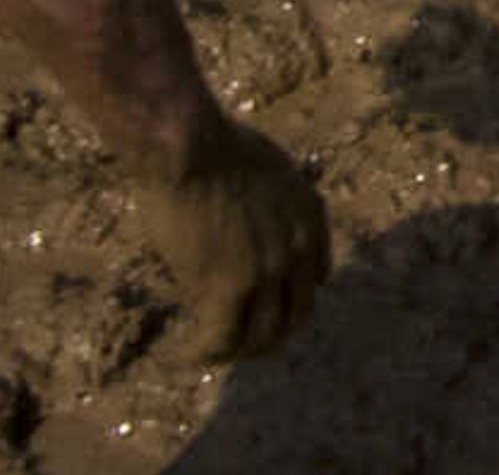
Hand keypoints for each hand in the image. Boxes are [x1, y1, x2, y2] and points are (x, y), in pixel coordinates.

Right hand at [124, 109, 329, 363]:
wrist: (190, 142)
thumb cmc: (210, 143)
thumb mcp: (262, 167)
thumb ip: (267, 202)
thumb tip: (245, 224)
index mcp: (311, 215)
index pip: (313, 279)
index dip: (286, 299)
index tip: (259, 307)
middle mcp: (300, 249)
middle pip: (294, 317)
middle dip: (266, 336)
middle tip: (236, 344)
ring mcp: (269, 271)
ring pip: (260, 336)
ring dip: (235, 351)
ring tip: (206, 353)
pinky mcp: (231, 286)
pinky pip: (222, 339)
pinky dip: (205, 354)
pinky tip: (185, 355)